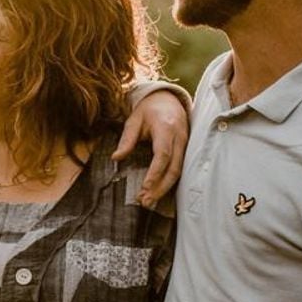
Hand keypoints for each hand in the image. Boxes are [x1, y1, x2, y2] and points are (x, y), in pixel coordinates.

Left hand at [114, 90, 187, 206]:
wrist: (168, 100)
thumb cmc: (149, 110)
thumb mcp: (134, 120)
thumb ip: (126, 140)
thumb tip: (115, 158)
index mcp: (166, 128)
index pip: (162, 155)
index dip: (155, 173)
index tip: (144, 187)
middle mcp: (180, 138)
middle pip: (173, 168)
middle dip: (160, 187)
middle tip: (145, 201)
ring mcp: (185, 145)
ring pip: (178, 172)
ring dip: (164, 189)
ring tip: (149, 201)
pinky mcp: (186, 151)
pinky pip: (179, 169)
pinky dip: (168, 182)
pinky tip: (158, 192)